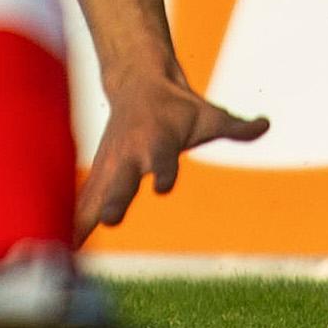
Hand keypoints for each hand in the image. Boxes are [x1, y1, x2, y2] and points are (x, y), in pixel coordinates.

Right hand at [82, 73, 267, 229]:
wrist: (138, 83)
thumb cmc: (179, 107)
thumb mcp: (210, 115)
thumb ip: (236, 127)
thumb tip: (265, 125)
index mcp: (158, 142)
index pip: (163, 159)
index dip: (164, 172)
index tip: (161, 186)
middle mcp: (131, 155)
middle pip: (123, 179)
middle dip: (116, 199)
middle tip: (110, 219)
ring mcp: (111, 164)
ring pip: (96, 194)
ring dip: (84, 217)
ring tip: (69, 245)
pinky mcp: (99, 172)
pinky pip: (84, 199)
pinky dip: (73, 220)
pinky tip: (61, 245)